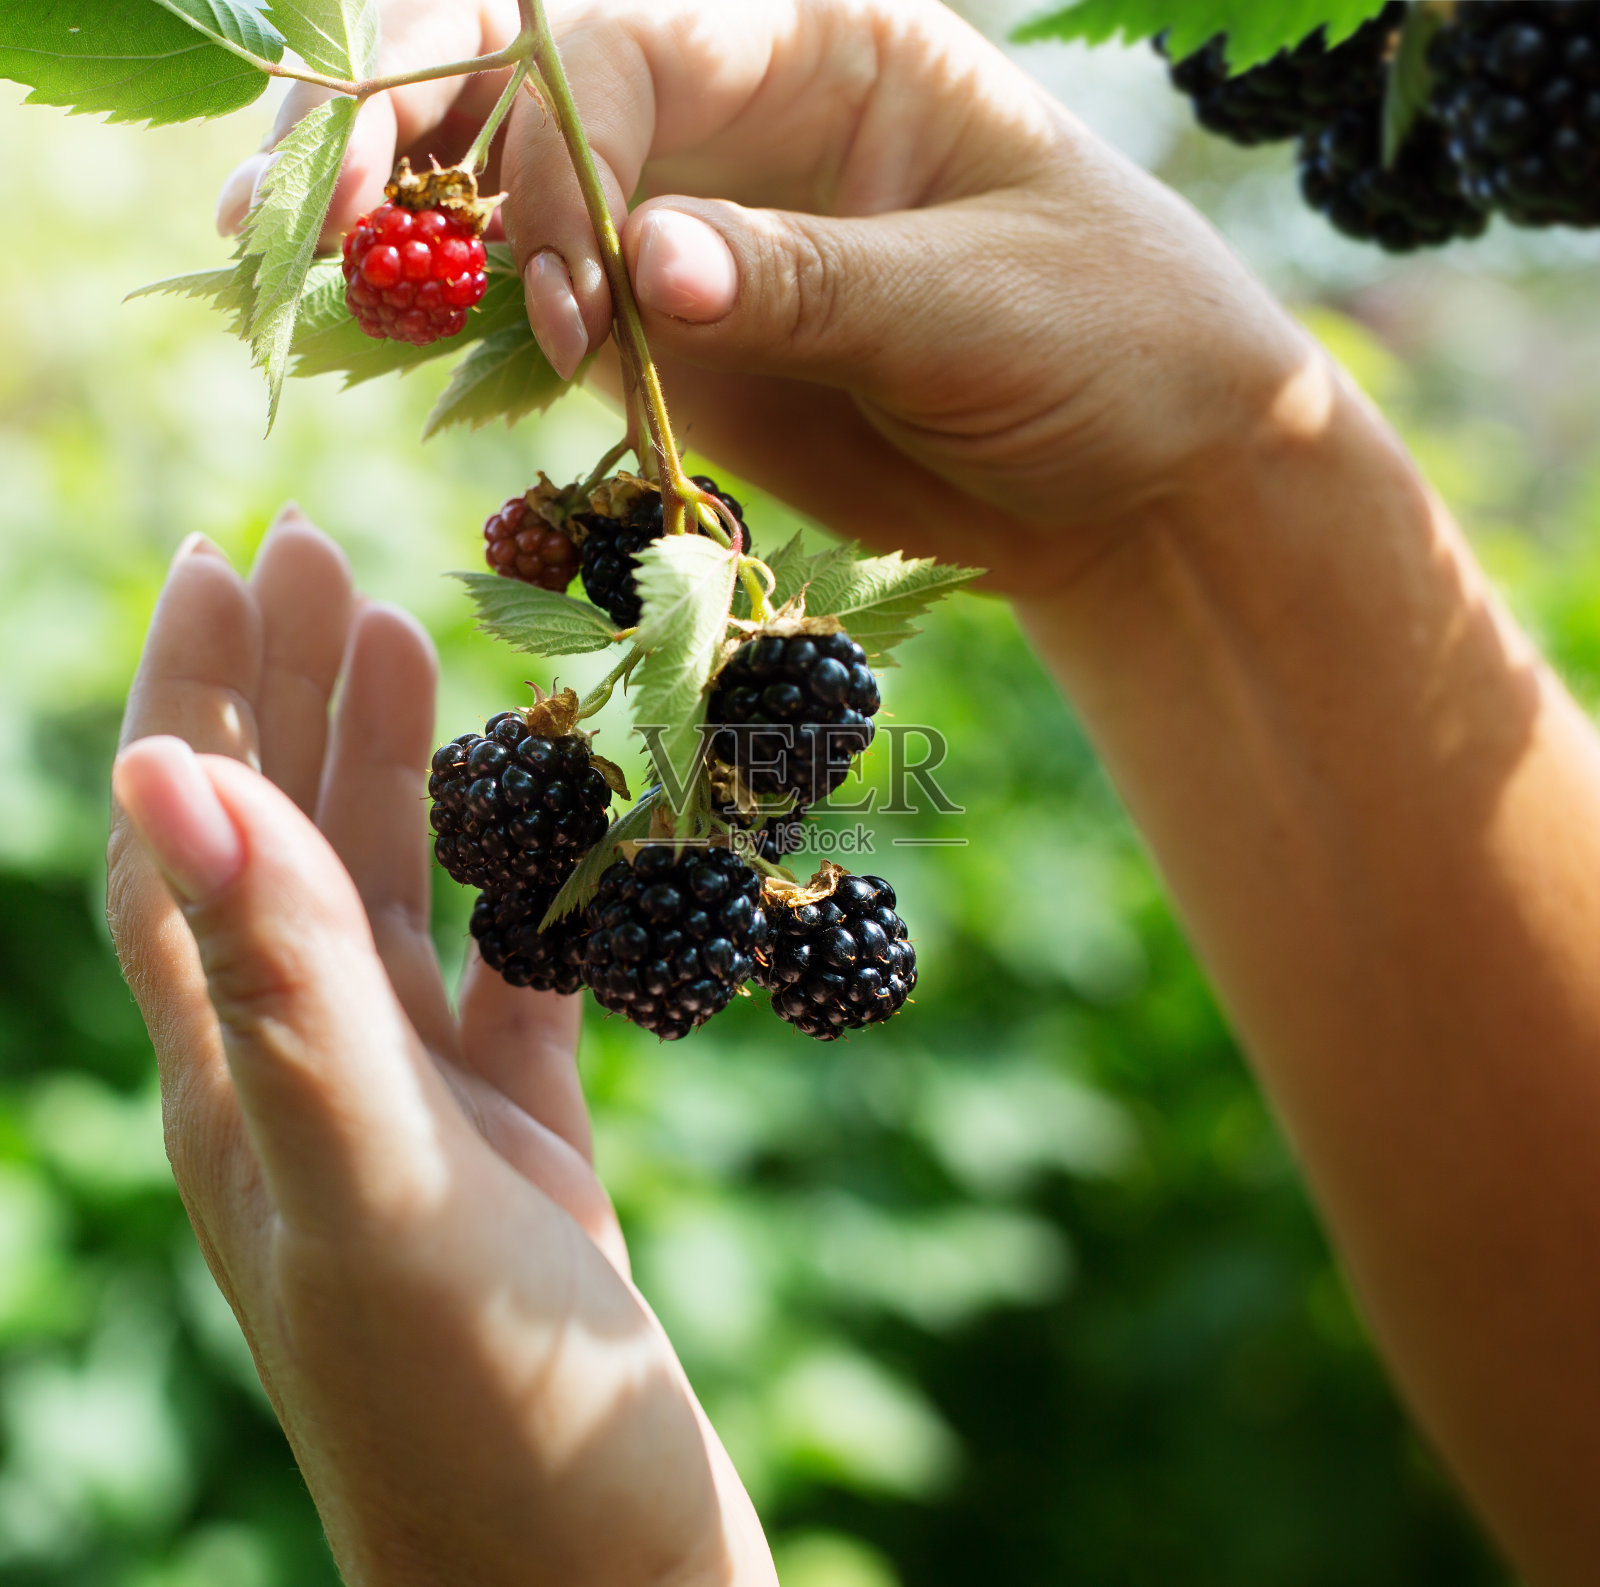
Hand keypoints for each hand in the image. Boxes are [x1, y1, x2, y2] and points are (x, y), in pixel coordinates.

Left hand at [107, 516, 774, 1586]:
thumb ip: (282, 986)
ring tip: (416, 642)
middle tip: (314, 552)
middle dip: (285, 696)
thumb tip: (166, 777)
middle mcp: (308, 1085)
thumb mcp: (369, 1184)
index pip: (183, 850)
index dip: (189, 699)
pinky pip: (517, 976)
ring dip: (403, 770)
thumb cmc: (481, 1419)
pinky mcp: (519, 1145)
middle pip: (282, 850)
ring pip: (397, 900)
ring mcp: (417, 1114)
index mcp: (239, 1086)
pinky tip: (567, 820)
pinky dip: (537, 884)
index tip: (221, 560)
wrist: (591, 1585)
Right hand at [221, 0, 1313, 594]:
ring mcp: (691, 233)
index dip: (557, 158)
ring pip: (508, 202)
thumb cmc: (1108, 340)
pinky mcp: (680, 349)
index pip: (619, 48)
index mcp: (812, 40)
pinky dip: (470, 338)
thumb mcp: (979, 304)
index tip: (576, 296)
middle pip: (520, 80)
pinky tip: (385, 352)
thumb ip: (811, 281)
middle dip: (403, 132)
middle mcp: (726, 117)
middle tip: (300, 220)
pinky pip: (551, 326)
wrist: (1132, 477)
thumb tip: (647, 270)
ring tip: (291, 278)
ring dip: (398, 234)